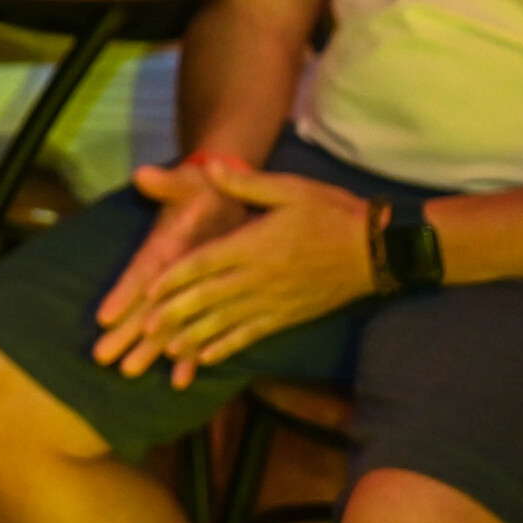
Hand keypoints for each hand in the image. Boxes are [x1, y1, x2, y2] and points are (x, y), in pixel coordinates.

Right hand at [92, 158, 250, 373]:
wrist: (225, 197)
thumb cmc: (202, 188)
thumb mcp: (188, 181)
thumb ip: (168, 183)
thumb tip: (144, 175)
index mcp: (163, 247)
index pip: (141, 274)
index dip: (124, 294)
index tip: (105, 316)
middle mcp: (167, 274)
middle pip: (143, 307)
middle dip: (125, 332)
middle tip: (102, 358)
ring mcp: (182, 289)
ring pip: (163, 325)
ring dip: (148, 349)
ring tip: (130, 373)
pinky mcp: (202, 298)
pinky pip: (194, 331)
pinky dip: (188, 355)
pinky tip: (182, 380)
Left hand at [110, 161, 375, 387]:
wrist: (377, 250)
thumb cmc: (331, 213)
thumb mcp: (289, 189)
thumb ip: (246, 184)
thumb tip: (210, 165)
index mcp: (254, 244)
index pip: (205, 263)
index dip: (175, 277)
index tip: (148, 289)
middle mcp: (260, 277)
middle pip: (209, 298)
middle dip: (175, 313)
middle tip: (145, 328)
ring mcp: (274, 301)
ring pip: (226, 322)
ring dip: (194, 336)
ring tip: (166, 349)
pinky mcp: (288, 317)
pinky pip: (253, 335)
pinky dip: (228, 347)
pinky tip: (207, 357)